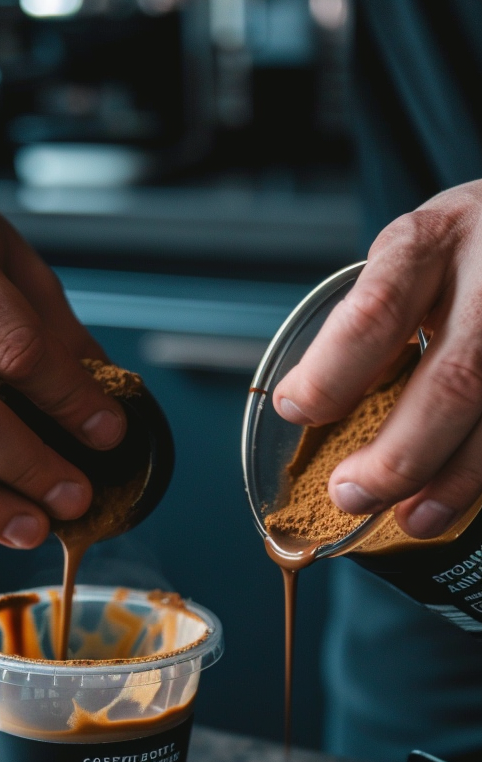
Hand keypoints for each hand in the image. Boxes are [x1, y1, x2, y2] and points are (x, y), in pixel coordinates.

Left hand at [273, 181, 481, 538]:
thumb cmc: (468, 244)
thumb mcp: (415, 250)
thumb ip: (376, 315)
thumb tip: (316, 402)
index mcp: (433, 243)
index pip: (375, 313)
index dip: (331, 374)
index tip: (297, 409)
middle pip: (453, 382)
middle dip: (399, 456)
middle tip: (351, 493)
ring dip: (453, 481)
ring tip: (413, 518)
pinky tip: (458, 497)